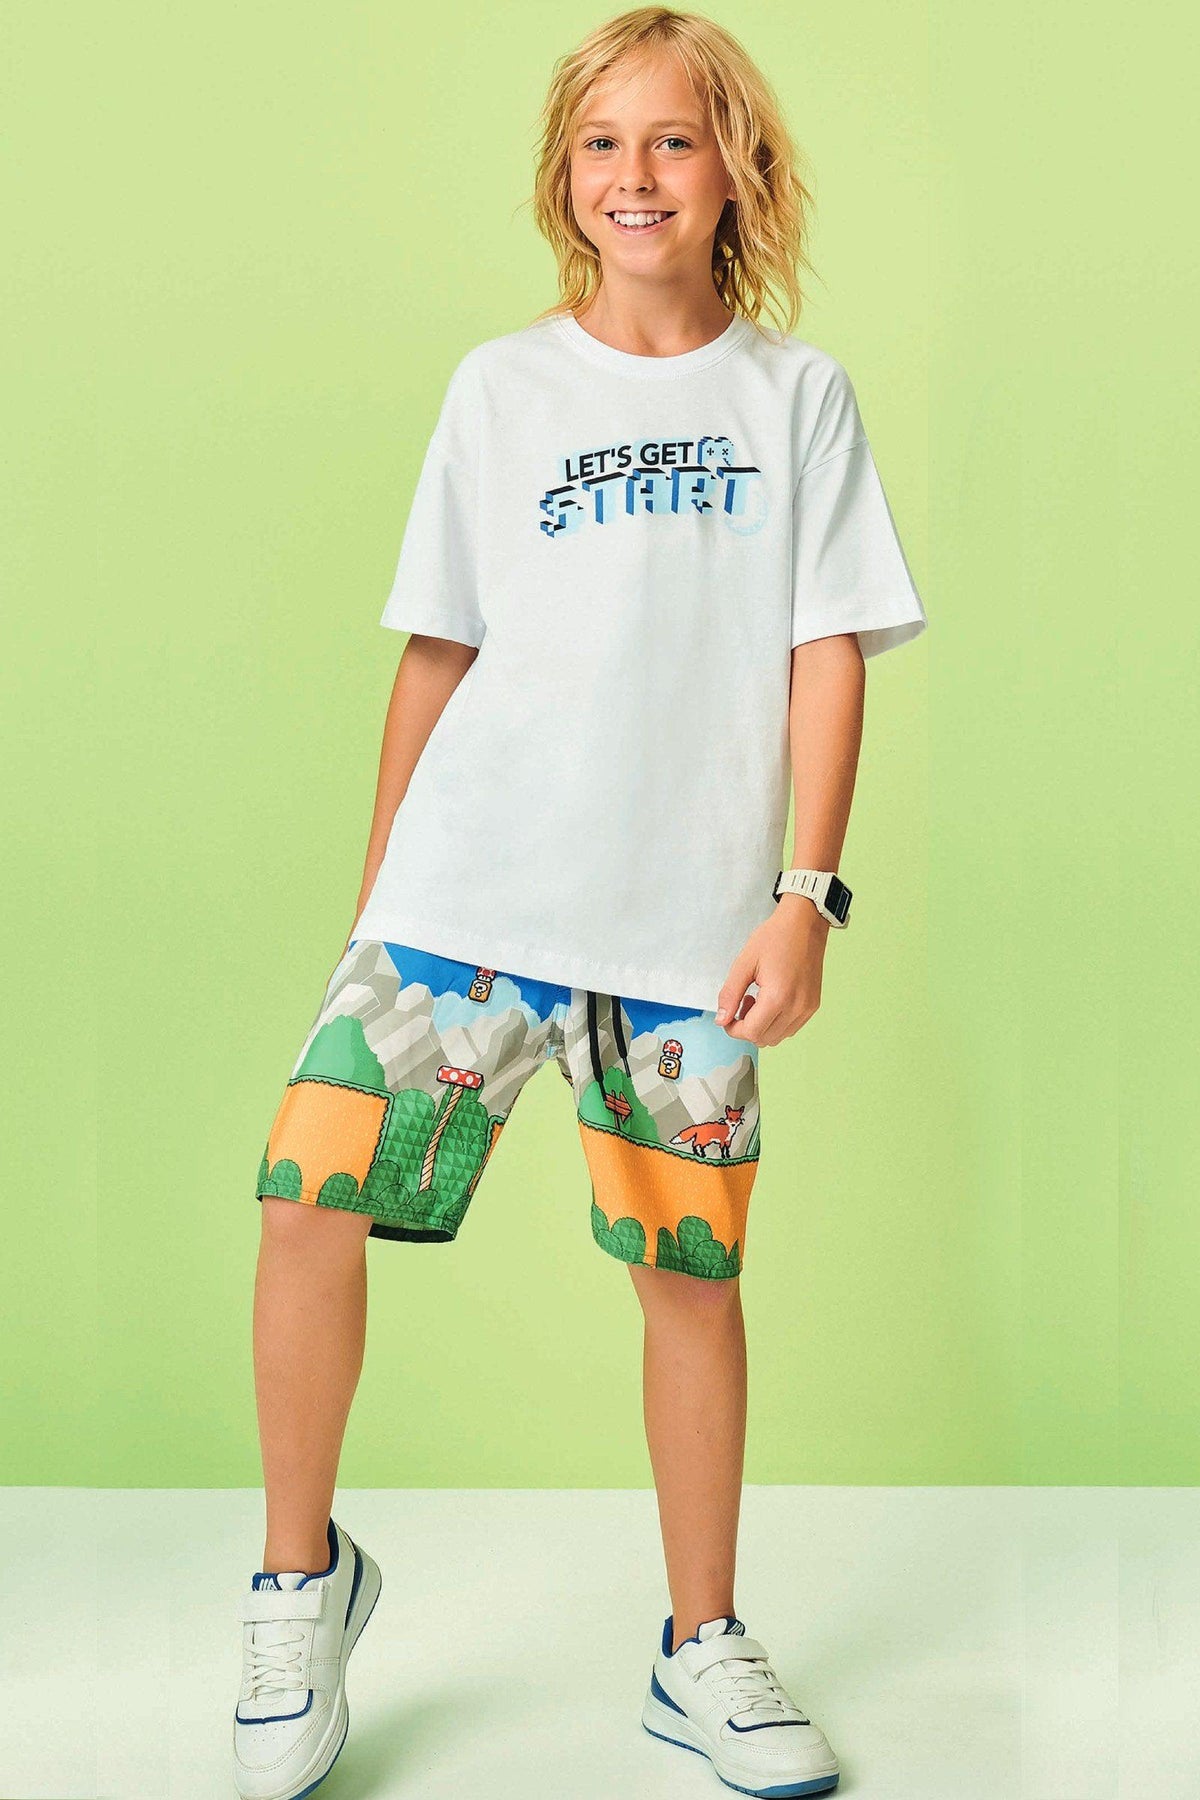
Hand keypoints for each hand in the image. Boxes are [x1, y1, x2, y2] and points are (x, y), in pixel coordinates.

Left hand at [714, 896, 830, 1046]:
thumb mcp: (744, 963)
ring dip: (762, 1026)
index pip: (752, 1032)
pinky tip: (772, 1001)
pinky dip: (776, 1023)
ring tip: (757, 1000)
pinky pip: (790, 1028)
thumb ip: (730, 994)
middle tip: (743, 1002)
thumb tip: (721, 1019)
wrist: (804, 924)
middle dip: (747, 1027)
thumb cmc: (775, 938)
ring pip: (778, 1037)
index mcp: (778, 996)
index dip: (734, 1029)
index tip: (727, 1017)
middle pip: (764, 1039)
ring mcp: (807, 1008)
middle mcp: (796, 1007)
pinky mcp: (813, 1006)